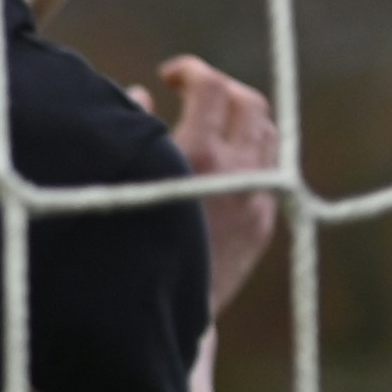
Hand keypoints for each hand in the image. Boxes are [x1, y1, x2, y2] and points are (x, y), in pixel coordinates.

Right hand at [141, 55, 284, 316]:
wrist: (153, 321)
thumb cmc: (120, 247)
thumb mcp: (122, 180)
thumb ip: (134, 129)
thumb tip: (141, 94)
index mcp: (198, 156)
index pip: (212, 86)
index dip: (191, 70)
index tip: (170, 76)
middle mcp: (237, 174)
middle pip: (250, 103)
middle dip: (221, 89)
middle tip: (193, 95)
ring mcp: (258, 200)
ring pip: (269, 134)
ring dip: (242, 119)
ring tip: (212, 126)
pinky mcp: (264, 225)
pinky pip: (271, 172)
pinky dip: (250, 155)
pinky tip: (223, 165)